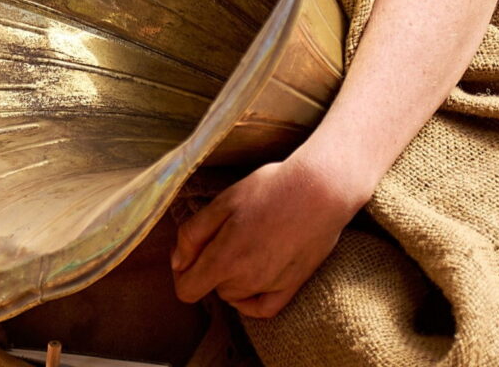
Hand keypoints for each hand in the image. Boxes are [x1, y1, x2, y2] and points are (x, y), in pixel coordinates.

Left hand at [170, 154, 364, 318]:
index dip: (181, 273)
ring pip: (235, 295)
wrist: (320, 191)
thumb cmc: (269, 190)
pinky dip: (251, 299)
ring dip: (231, 279)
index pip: (187, 290)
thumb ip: (193, 234)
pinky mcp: (293, 286)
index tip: (190, 255)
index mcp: (223, 259)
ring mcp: (271, 287)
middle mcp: (246, 281)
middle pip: (212, 289)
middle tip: (223, 236)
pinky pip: (263, 309)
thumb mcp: (222, 203)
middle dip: (210, 268)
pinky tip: (252, 280)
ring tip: (245, 245)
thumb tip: (178, 263)